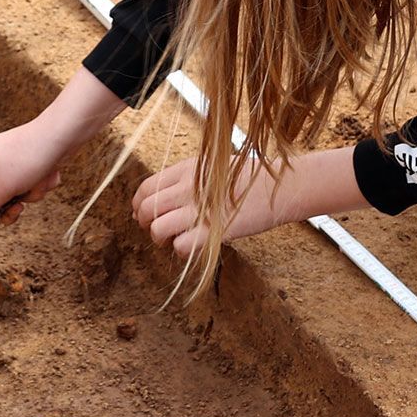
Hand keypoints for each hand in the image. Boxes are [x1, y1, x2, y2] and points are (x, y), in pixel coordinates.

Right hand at [0, 120, 67, 237]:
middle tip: (16, 207)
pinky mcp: (21, 170)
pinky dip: (35, 188)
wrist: (63, 135)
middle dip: (7, 205)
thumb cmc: (29, 155)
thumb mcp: (3, 188)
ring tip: (36, 183)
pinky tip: (46, 175)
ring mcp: (3, 167)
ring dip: (25, 196)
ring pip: (8, 200)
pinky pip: (23, 191)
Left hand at [130, 154, 293, 260]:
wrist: (278, 187)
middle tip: (157, 230)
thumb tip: (162, 196)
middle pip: (147, 209)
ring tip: (173, 239)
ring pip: (158, 229)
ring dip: (161, 238)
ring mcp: (200, 209)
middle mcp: (188, 188)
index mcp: (186, 170)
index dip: (138, 205)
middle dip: (146, 223)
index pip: (146, 188)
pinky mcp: (213, 231)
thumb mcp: (212, 168)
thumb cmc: (248, 179)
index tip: (142, 214)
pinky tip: (194, 245)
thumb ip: (187, 179)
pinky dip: (182, 249)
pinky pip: (180, 245)